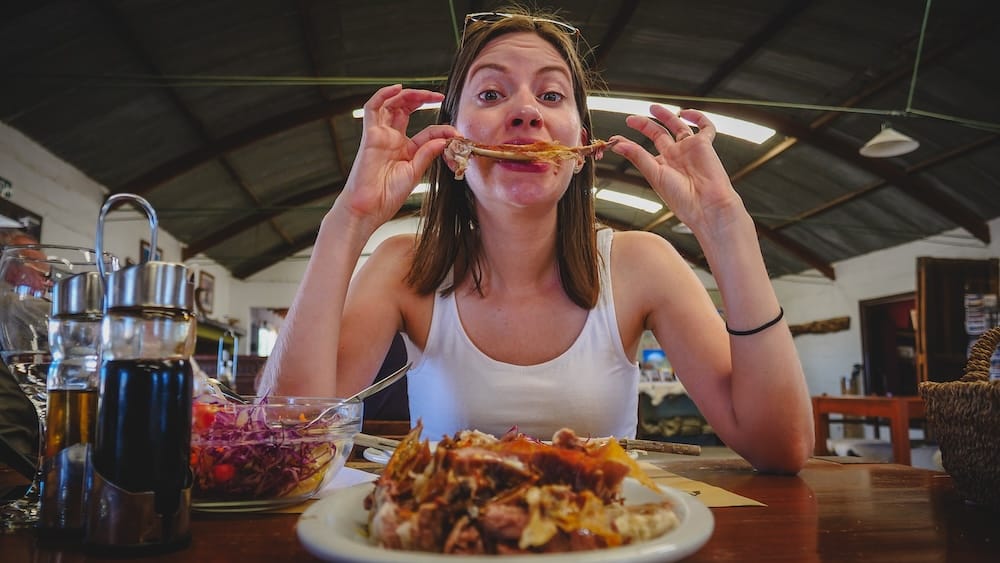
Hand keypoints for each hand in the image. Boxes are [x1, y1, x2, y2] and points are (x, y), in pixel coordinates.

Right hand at [337, 85, 456, 229]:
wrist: (369, 208)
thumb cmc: (387, 196)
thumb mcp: (415, 173)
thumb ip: (427, 154)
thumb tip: (443, 139)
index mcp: (406, 150)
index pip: (427, 131)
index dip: (443, 130)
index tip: (456, 134)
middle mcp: (393, 140)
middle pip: (406, 110)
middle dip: (423, 99)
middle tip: (439, 97)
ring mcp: (381, 136)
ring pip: (391, 104)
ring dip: (407, 94)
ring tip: (424, 93)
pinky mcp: (370, 135)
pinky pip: (373, 108)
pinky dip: (383, 95)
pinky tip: (397, 88)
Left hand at [610, 106, 743, 235]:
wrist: (706, 205)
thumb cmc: (682, 198)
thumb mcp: (654, 174)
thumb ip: (637, 156)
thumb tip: (618, 145)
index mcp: (661, 167)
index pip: (642, 149)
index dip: (629, 143)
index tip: (615, 139)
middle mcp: (675, 156)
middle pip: (658, 134)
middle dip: (644, 125)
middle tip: (630, 119)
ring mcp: (689, 149)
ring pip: (678, 126)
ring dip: (666, 116)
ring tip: (653, 108)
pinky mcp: (704, 144)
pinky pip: (705, 127)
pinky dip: (698, 117)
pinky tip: (686, 113)